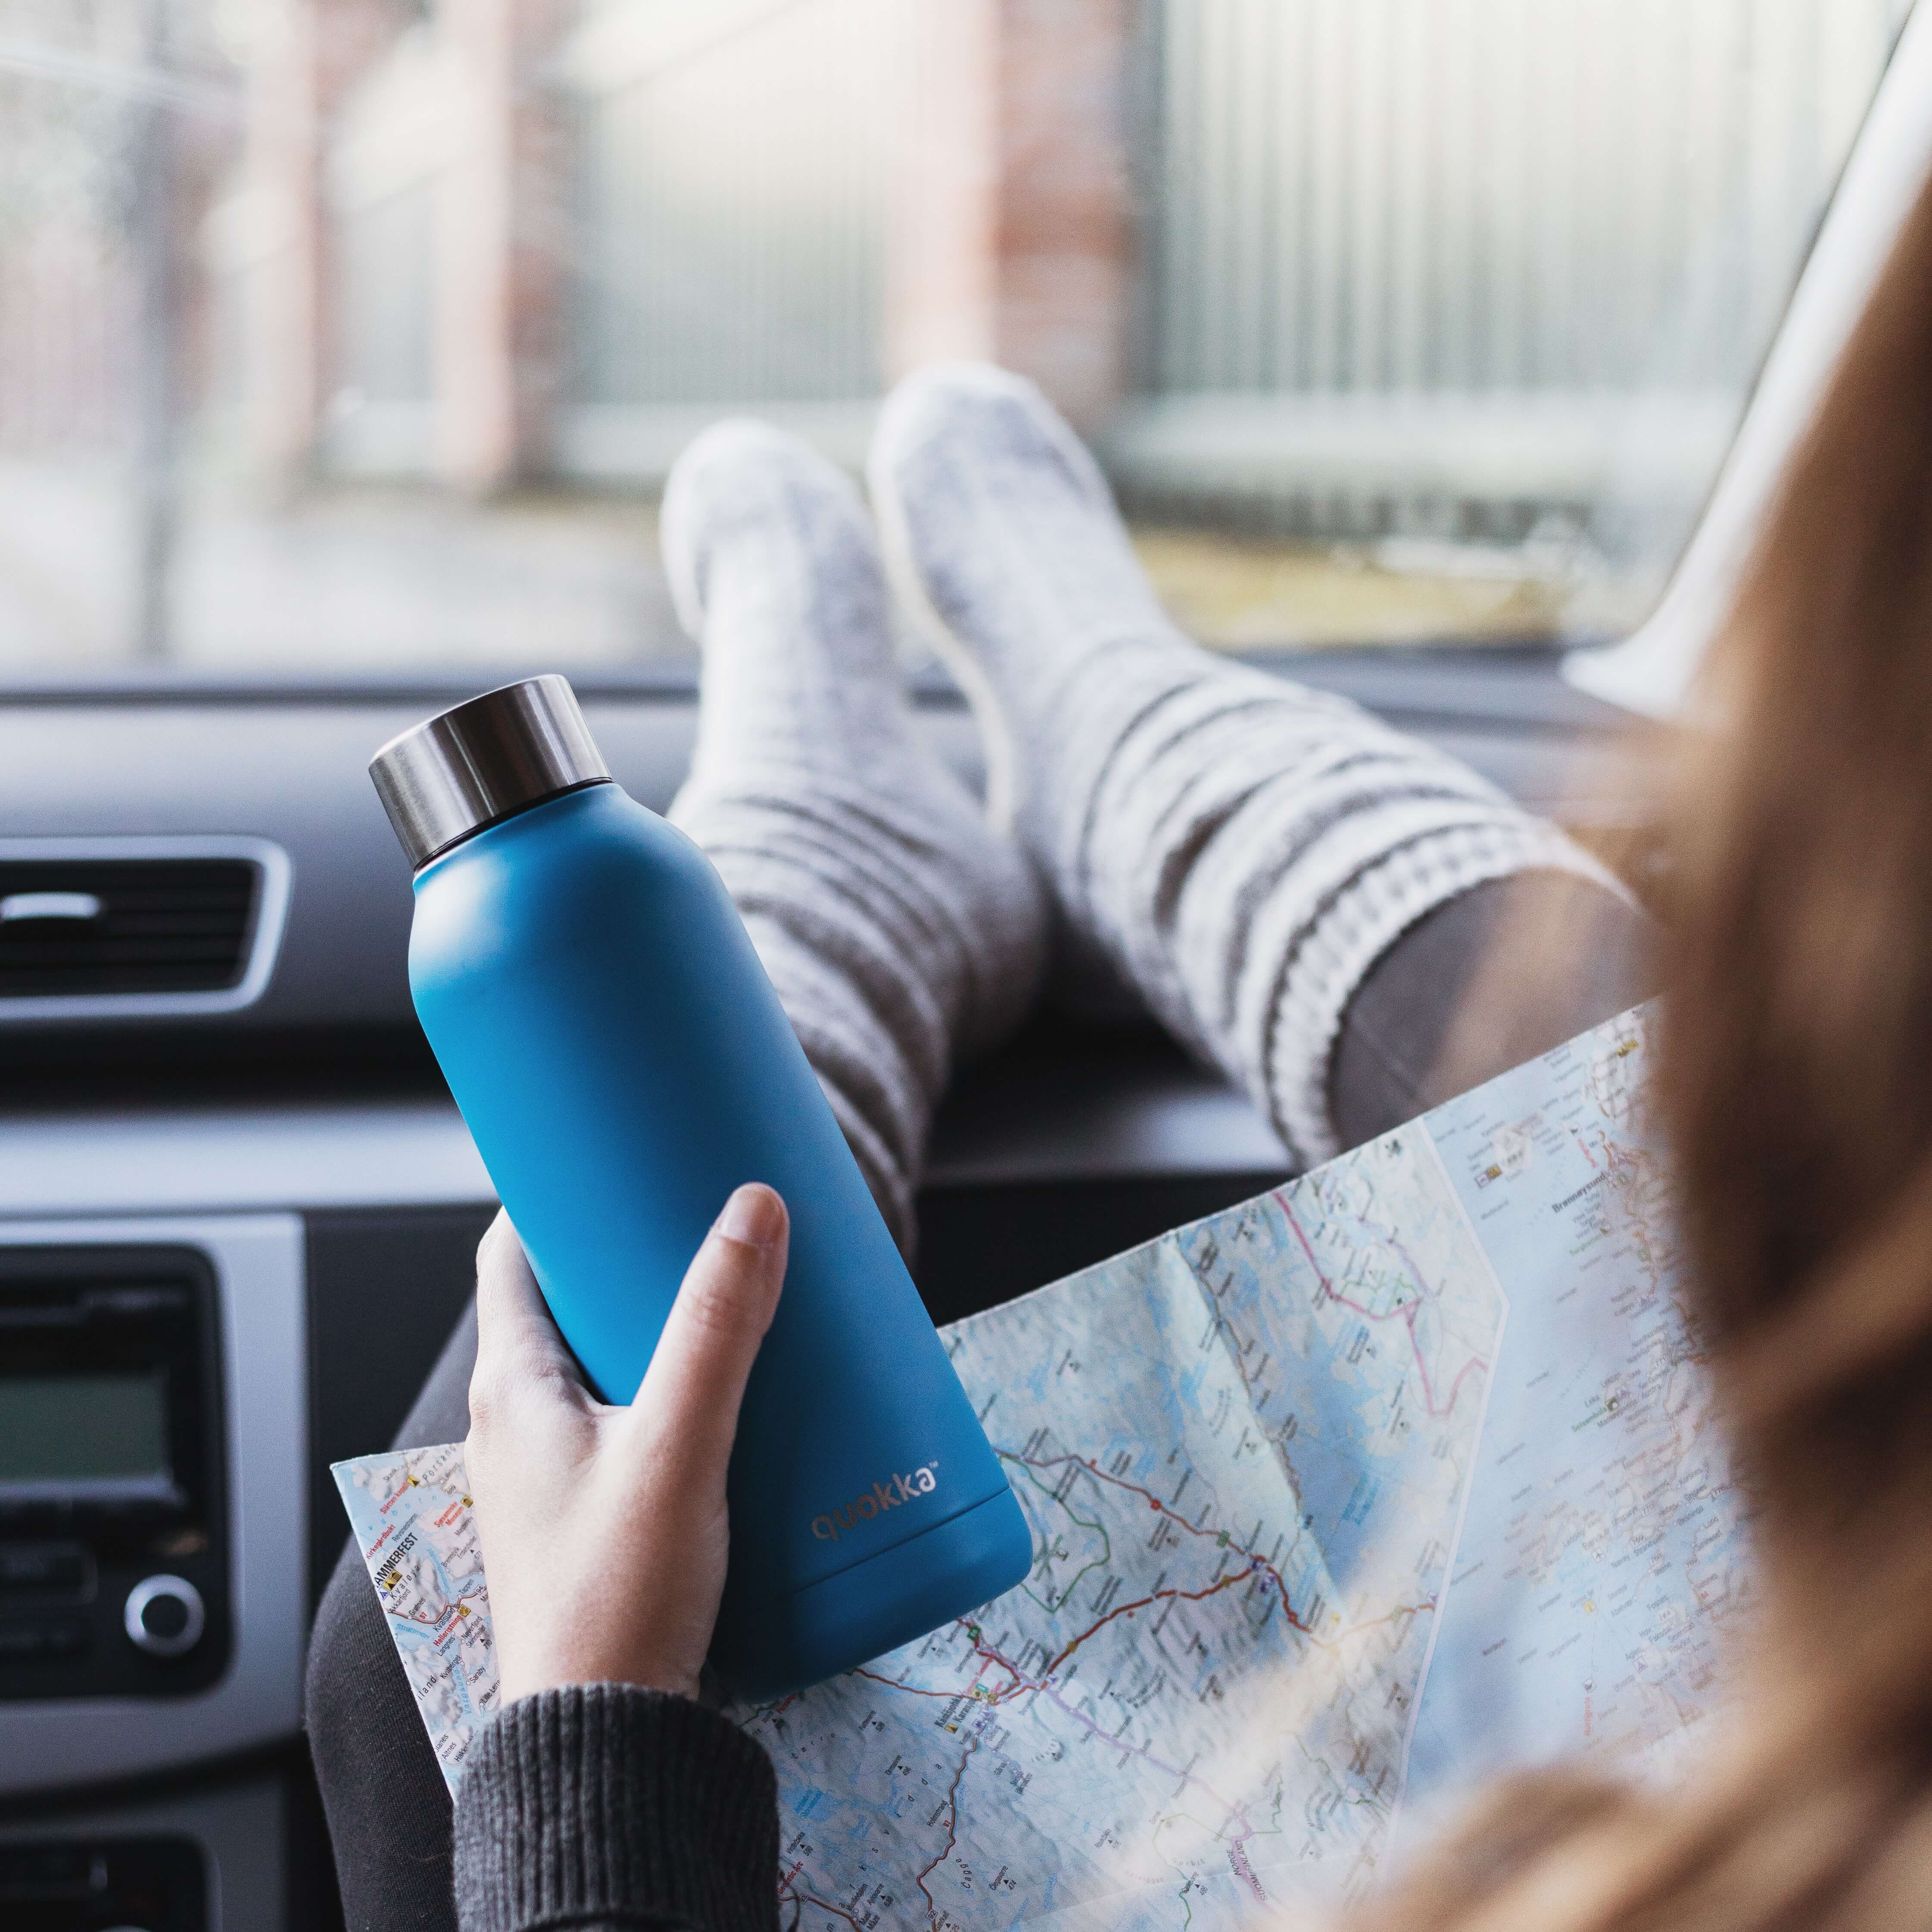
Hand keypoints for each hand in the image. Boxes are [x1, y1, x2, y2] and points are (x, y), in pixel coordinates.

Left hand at [464, 1185, 788, 1704]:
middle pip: (566, 1305)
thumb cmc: (616, 1597)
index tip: (620, 1160)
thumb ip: (717, 1329)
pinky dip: (672, 1389)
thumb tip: (751, 1209)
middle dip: (632, 1259)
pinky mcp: (592, 1516)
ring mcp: (551, 1474)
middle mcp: (517, 1424)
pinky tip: (734, 1399)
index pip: (511, 1255)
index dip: (555, 1197)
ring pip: (602, 1366)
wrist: (606, 1739)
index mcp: (511, 1388)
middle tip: (707, 1225)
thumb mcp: (678, 1445)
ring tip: (736, 1304)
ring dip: (660, 1329)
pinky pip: (627, 1421)